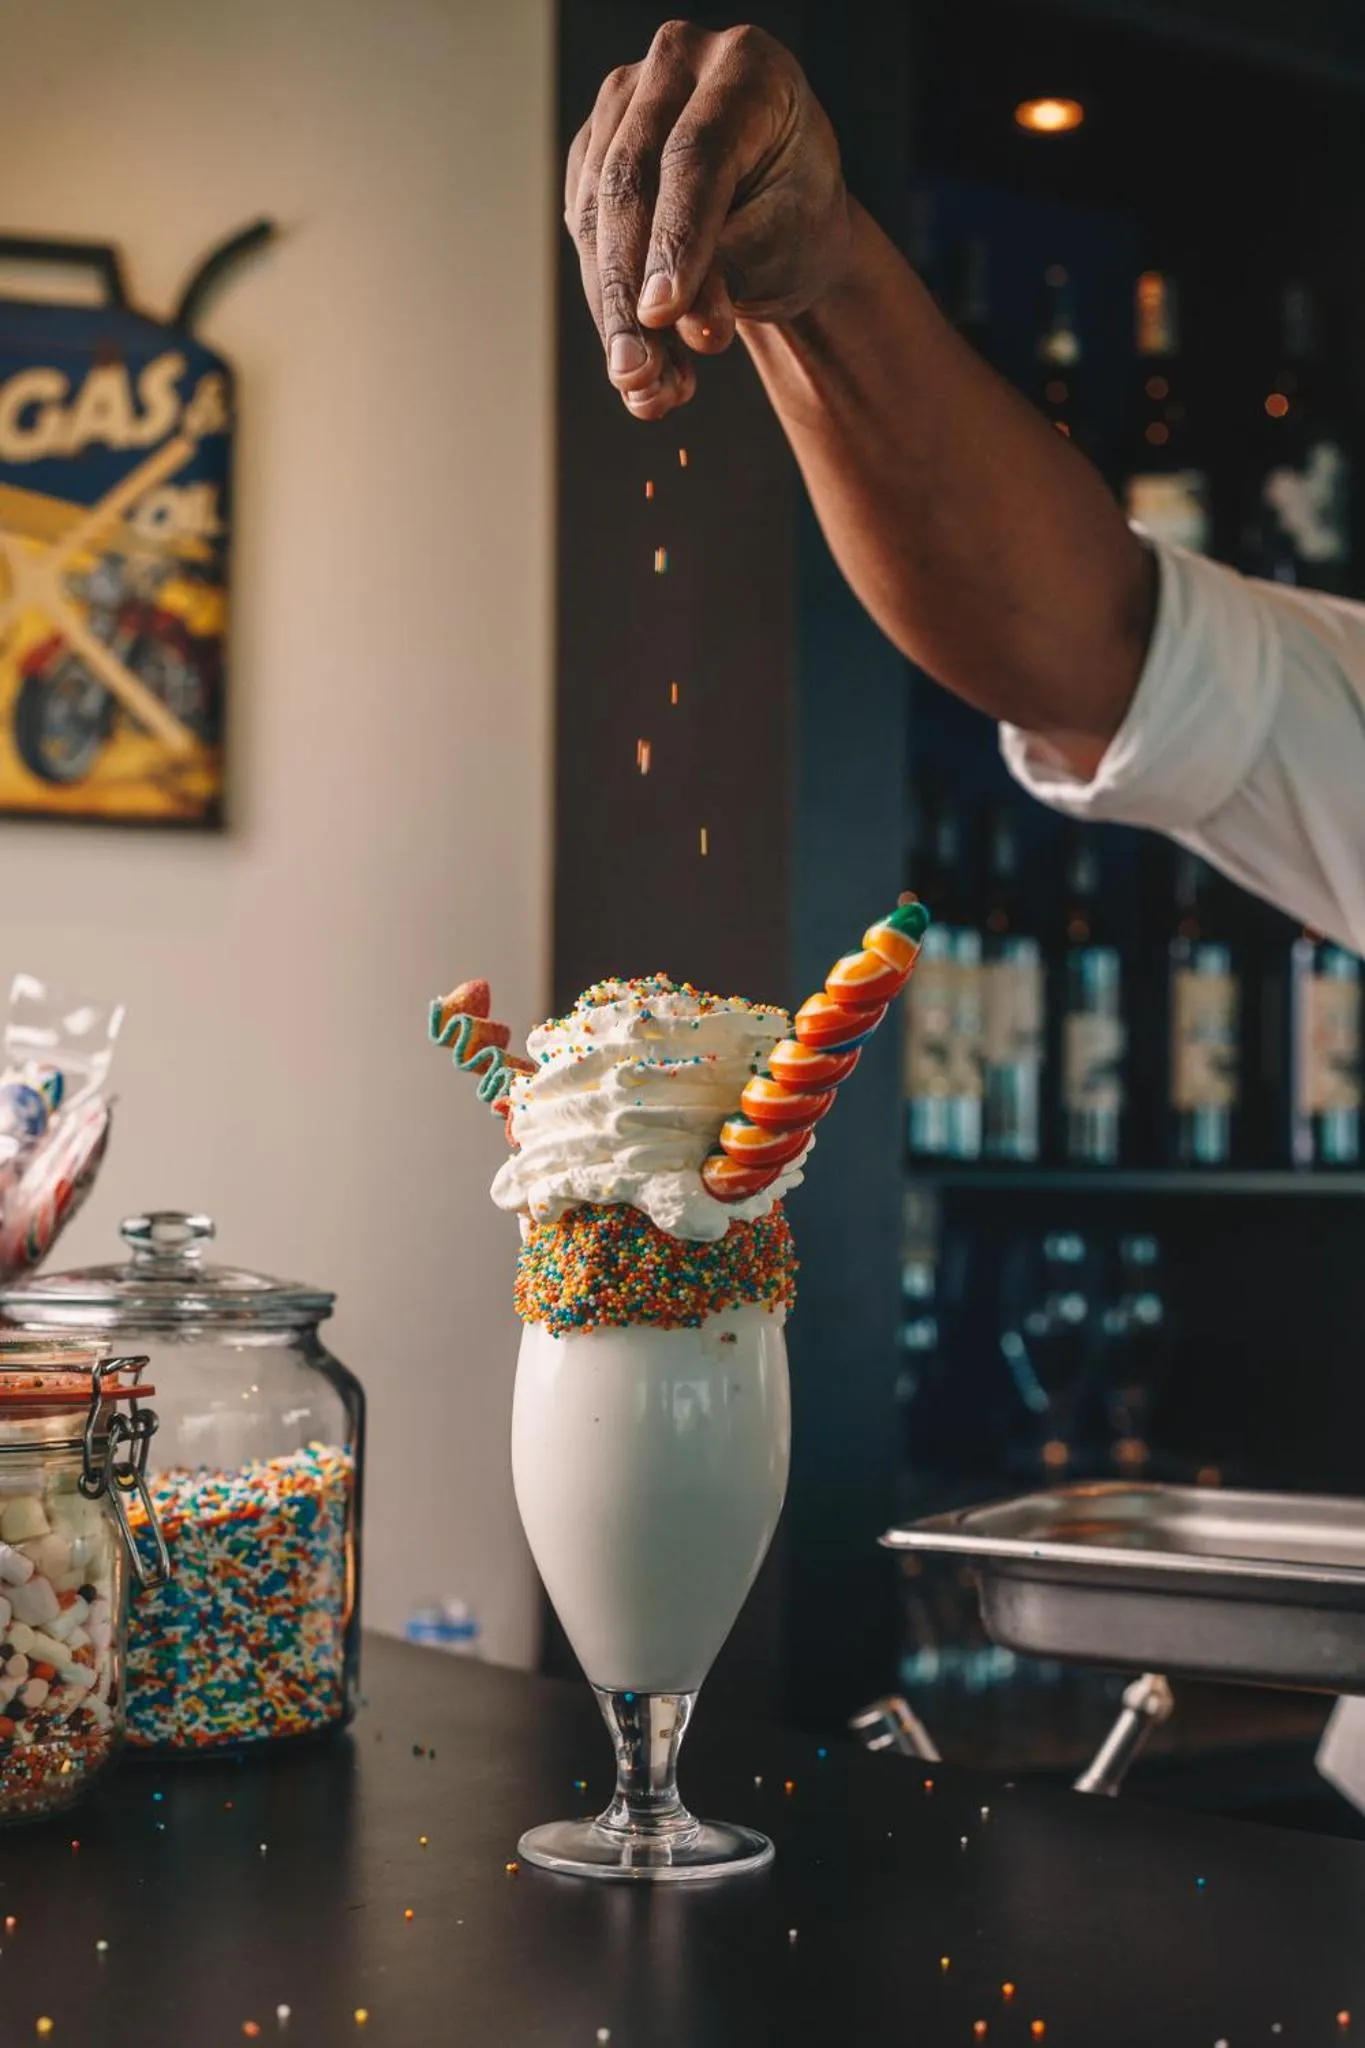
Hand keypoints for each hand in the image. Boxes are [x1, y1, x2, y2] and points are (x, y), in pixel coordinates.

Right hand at [565, 20, 849, 417]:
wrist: (780, 220)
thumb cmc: (796, 219)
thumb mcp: (783, 243)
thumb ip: (728, 270)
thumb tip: (673, 326)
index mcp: (746, 68)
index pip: (694, 157)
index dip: (675, 241)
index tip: (663, 316)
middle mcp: (674, 66)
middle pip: (629, 186)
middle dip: (630, 295)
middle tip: (638, 376)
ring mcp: (623, 105)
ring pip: (594, 218)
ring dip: (615, 317)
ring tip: (648, 391)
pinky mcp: (592, 152)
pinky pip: (583, 235)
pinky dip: (607, 308)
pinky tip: (641, 369)